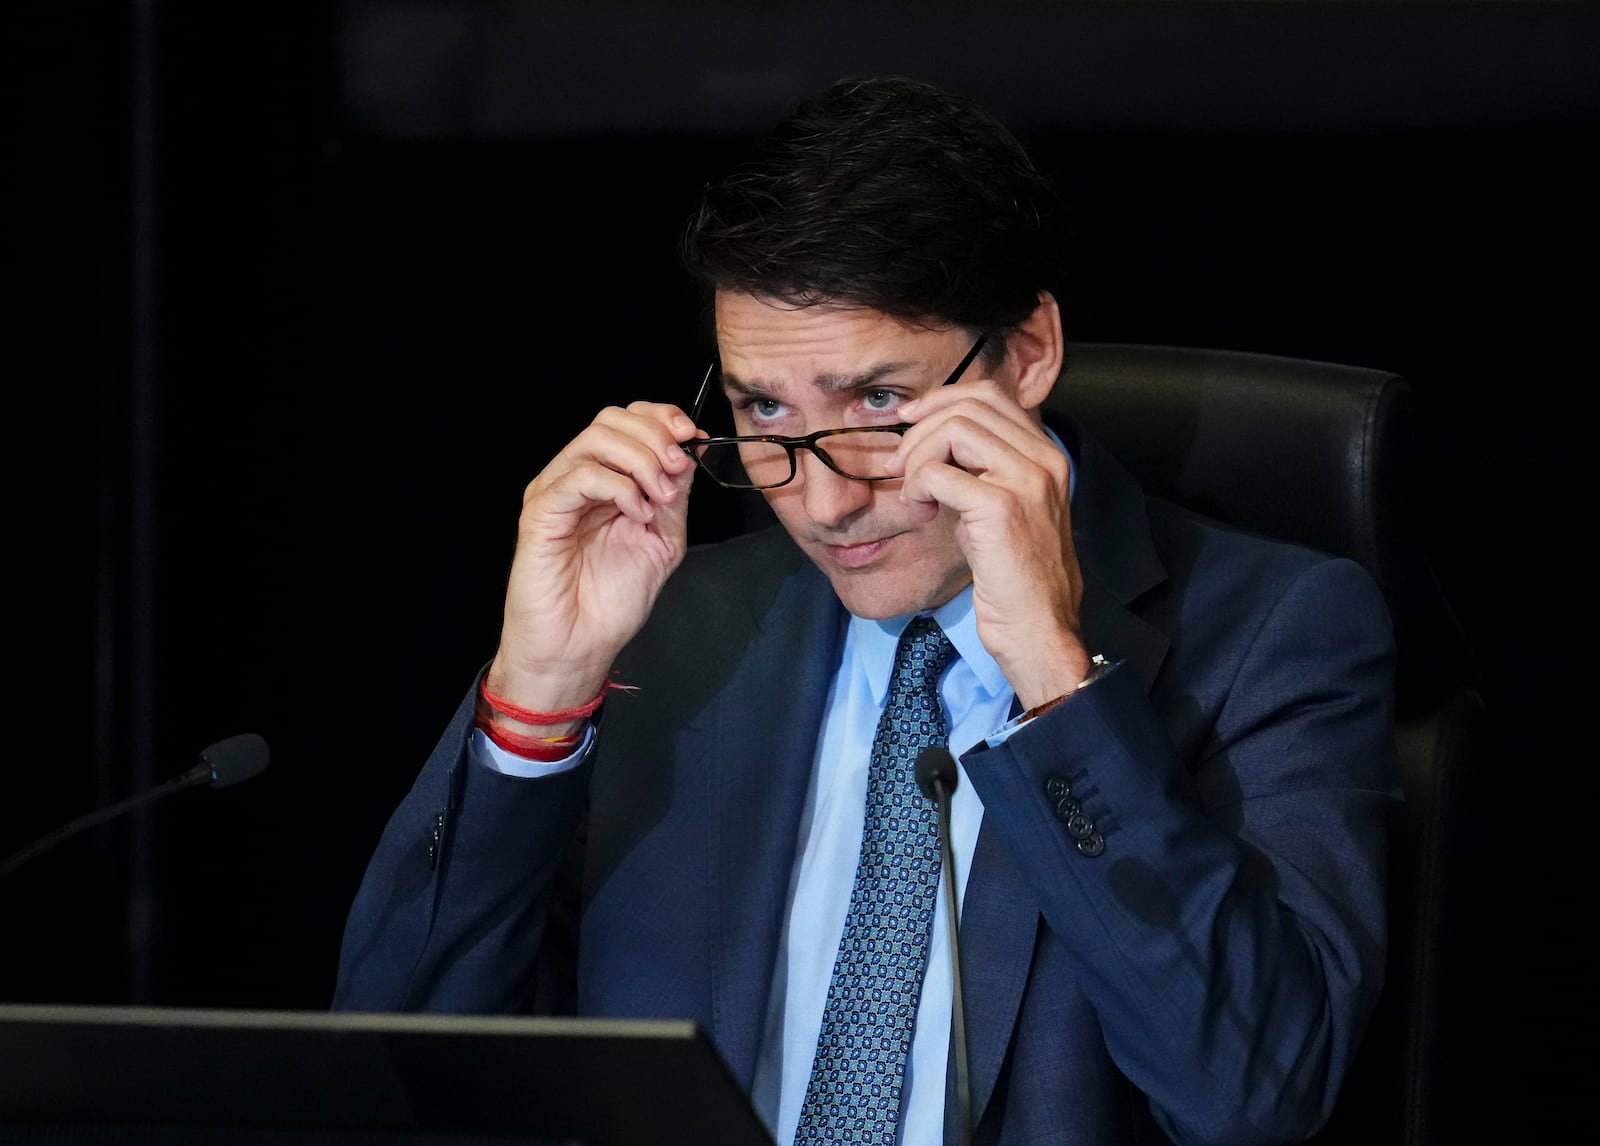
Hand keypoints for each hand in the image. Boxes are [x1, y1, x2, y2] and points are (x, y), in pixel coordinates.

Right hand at [485, 402, 700, 730]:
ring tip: (660, 498)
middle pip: (610, 420)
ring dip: (641, 461)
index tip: (692, 436)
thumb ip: (675, 496)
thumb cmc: (611, 602)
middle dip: (654, 436)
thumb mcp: (662, 541)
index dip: (661, 417)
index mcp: (604, 480)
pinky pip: (579, 477)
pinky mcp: (541, 512)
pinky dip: (618, 487)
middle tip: (677, 470)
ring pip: (596, 440)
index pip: (626, 421)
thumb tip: (691, 453)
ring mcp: (556, 492)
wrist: (578, 647)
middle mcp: (576, 478)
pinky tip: (636, 514)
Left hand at [887, 381, 1091, 707]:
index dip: (942, 400)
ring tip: (914, 491)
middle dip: (922, 429)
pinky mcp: (1001, 507)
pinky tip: (920, 509)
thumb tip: (930, 437)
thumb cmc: (1014, 575)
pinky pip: (939, 473)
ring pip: (953, 429)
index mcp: (1047, 454)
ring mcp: (1026, 480)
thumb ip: (980, 467)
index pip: (990, 396)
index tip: (912, 422)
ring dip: (918, 456)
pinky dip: (917, 485)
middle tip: (901, 464)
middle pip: (969, 405)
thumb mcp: (1002, 506)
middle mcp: (1044, 459)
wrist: (1038, 627)